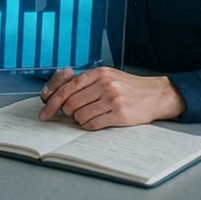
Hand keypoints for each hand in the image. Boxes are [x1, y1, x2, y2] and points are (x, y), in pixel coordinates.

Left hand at [39, 67, 186, 128]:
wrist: (156, 95)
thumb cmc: (127, 87)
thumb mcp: (106, 76)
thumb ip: (85, 82)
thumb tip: (58, 94)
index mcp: (97, 73)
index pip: (67, 87)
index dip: (52, 101)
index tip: (44, 112)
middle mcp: (103, 85)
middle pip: (70, 102)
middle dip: (66, 112)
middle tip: (70, 114)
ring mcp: (112, 100)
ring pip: (80, 115)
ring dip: (78, 119)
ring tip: (85, 116)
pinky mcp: (120, 115)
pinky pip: (93, 124)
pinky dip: (88, 126)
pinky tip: (92, 122)